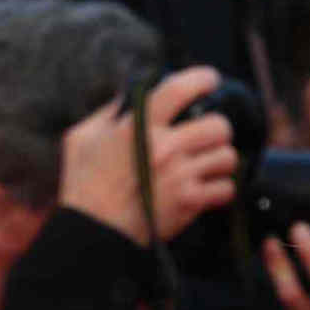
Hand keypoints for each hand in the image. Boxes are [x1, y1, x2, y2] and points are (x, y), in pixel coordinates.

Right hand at [55, 65, 240, 246]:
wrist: (93, 231)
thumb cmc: (84, 184)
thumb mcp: (82, 137)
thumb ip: (109, 111)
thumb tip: (131, 94)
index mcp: (138, 126)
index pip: (180, 89)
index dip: (202, 79)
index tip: (210, 79)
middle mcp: (165, 148)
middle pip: (219, 125)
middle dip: (217, 128)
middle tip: (207, 133)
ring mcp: (180, 176)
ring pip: (227, 156)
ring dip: (220, 158)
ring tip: (206, 162)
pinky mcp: (190, 202)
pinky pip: (226, 188)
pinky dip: (220, 188)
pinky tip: (206, 187)